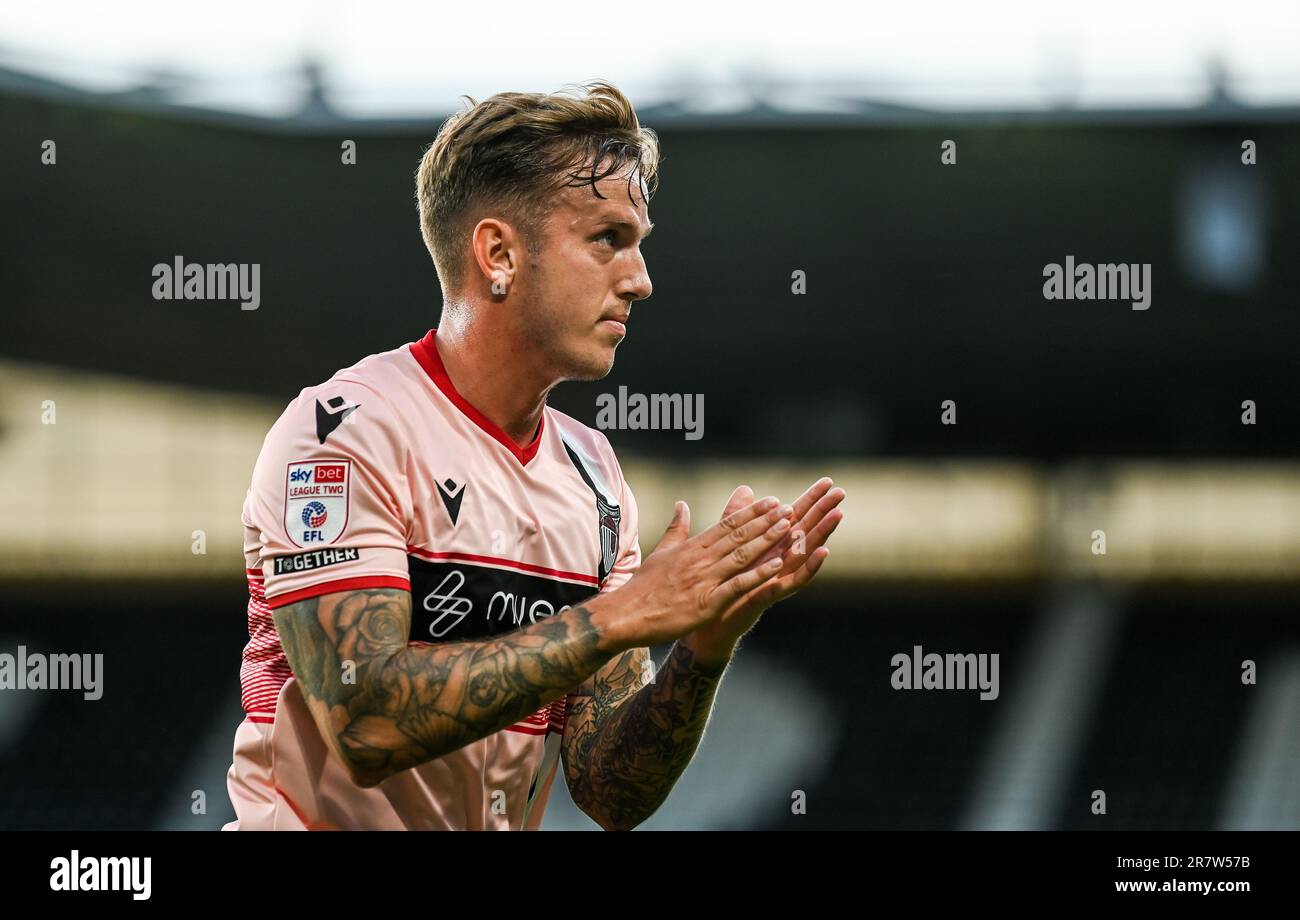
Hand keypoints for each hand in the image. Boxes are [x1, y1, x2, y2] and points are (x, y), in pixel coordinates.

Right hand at [587, 496, 794, 652]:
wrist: (625, 615)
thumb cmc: (643, 586)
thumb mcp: (661, 552)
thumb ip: (676, 528)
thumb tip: (681, 504)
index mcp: (692, 547)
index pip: (727, 524)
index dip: (751, 512)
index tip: (771, 501)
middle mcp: (700, 559)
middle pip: (739, 536)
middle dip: (766, 521)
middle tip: (788, 508)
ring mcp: (704, 580)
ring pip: (741, 555)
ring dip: (767, 541)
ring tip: (788, 528)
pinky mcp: (706, 603)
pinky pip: (737, 585)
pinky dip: (758, 575)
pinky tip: (777, 566)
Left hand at [681, 477, 844, 667]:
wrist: (709, 619)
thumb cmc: (721, 581)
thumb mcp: (727, 543)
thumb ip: (736, 516)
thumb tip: (746, 489)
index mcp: (769, 545)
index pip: (794, 517)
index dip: (811, 499)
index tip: (828, 481)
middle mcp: (778, 559)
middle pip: (806, 531)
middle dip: (824, 511)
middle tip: (842, 492)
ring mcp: (777, 577)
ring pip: (805, 553)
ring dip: (822, 534)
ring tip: (838, 516)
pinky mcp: (770, 595)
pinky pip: (793, 580)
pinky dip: (809, 567)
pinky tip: (822, 553)